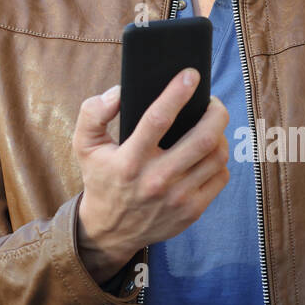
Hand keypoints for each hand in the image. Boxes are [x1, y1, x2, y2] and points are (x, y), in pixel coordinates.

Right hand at [72, 69, 230, 283]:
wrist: (111, 230)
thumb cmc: (100, 177)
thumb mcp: (84, 145)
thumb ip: (93, 112)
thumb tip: (120, 91)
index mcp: (129, 161)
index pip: (158, 119)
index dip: (177, 93)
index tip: (191, 74)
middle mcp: (156, 180)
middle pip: (202, 138)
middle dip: (216, 111)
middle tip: (212, 101)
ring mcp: (178, 198)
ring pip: (216, 156)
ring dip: (220, 133)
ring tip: (211, 124)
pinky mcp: (193, 211)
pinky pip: (220, 176)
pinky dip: (219, 159)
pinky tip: (209, 151)